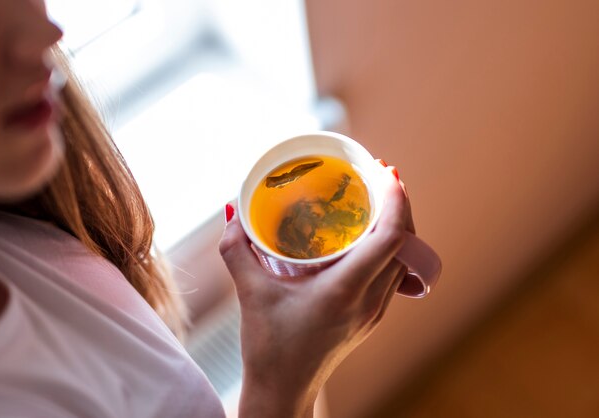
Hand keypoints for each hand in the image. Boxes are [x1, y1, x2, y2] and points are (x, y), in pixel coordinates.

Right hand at [219, 166, 413, 417]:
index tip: (385, 171)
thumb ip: (237, 249)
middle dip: (400, 202)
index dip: (395, 200)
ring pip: (404, 257)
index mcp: (344, 291)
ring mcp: (376, 310)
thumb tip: (232, 212)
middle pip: (406, 242)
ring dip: (399, 224)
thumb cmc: (269, 347)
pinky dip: (391, 245)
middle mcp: (369, 300)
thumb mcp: (249, 294)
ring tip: (379, 196)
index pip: (391, 237)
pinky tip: (370, 233)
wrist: (283, 391)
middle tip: (381, 172)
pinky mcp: (373, 316)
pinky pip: (395, 271)